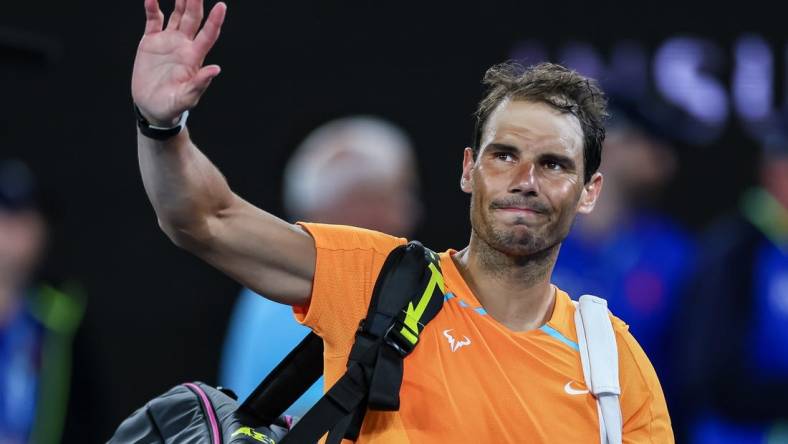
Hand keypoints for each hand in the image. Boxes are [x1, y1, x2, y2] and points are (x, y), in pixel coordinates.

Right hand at [132, 0, 225, 125]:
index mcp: (194, 57)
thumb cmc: (172, 105)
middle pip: (193, 18)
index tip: (222, 6)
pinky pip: (153, 20)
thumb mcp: (186, 98)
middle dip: (195, 2)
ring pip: (177, 15)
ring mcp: (168, 41)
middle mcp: (184, 45)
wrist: (152, 107)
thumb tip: (216, 69)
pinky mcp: (151, 41)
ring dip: (180, 0)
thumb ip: (199, 84)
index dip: (215, 21)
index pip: (208, 35)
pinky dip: (152, 8)